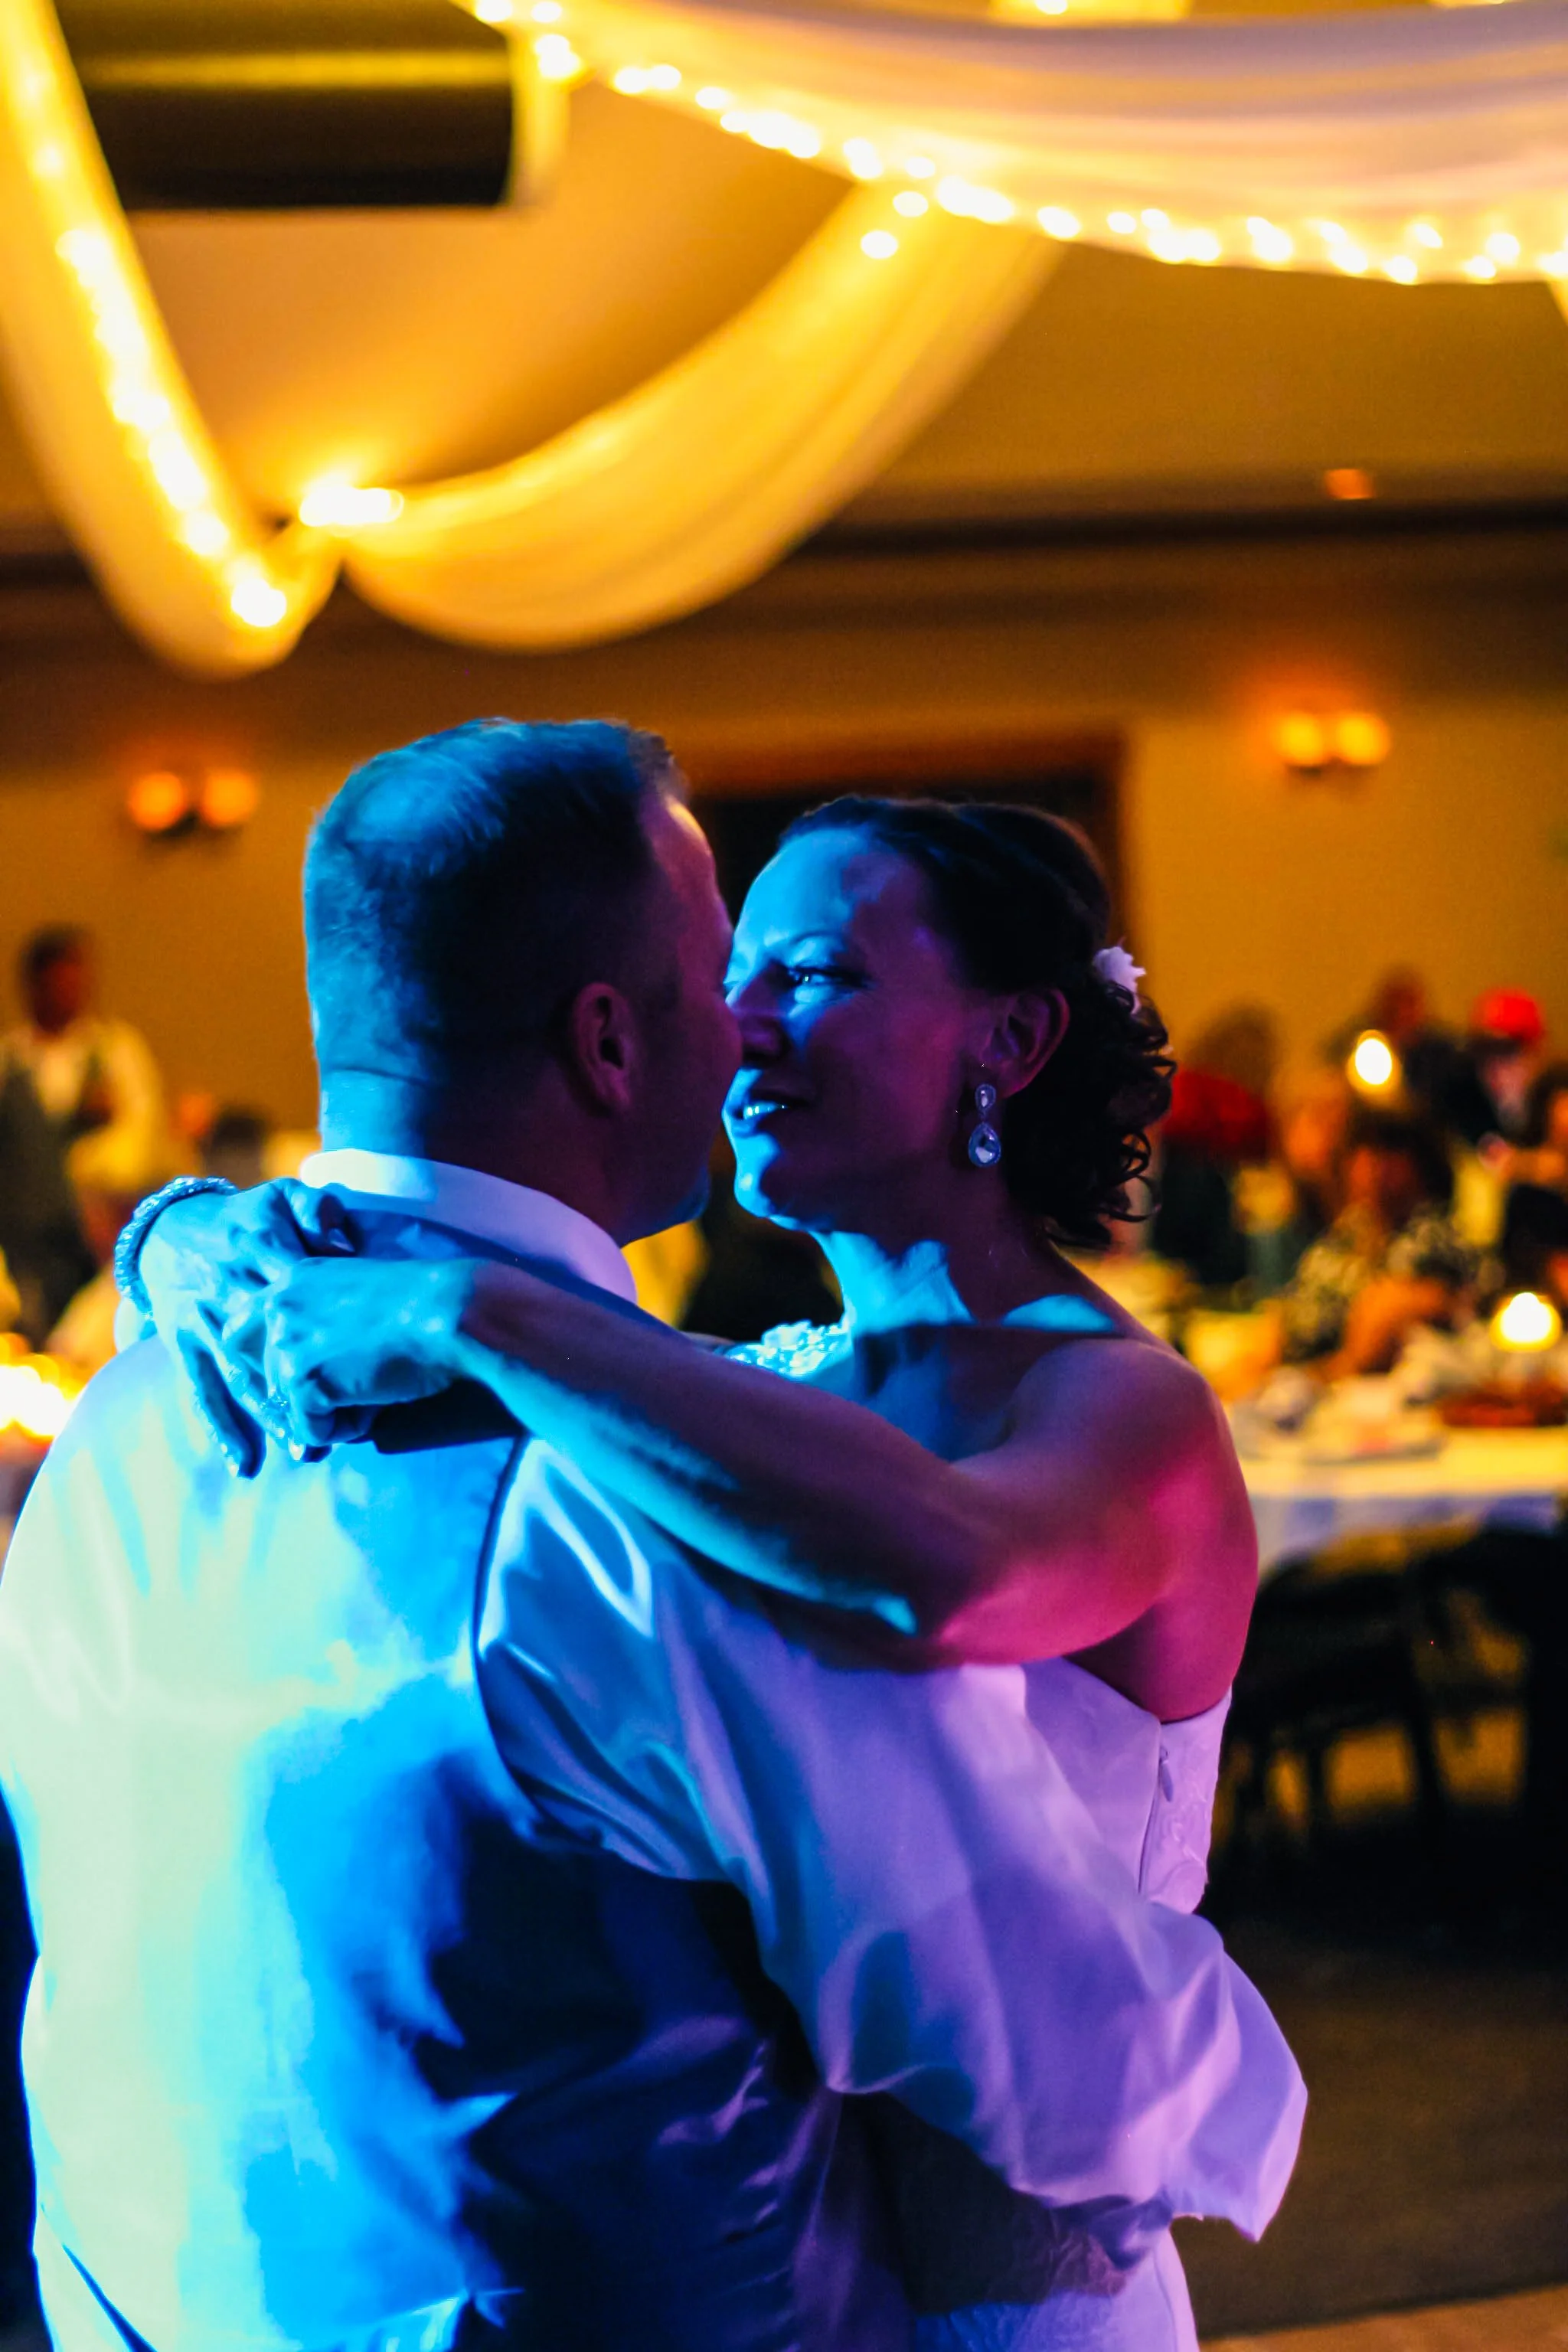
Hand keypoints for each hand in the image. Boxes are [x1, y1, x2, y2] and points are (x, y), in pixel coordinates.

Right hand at [136, 1180, 357, 1474]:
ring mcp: (205, 1325)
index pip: (307, 1295)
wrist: (169, 1230)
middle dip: (309, 1385)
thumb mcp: (282, 1195)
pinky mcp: (183, 1349)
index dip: (340, 1326)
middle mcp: (232, 1292)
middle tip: (350, 1423)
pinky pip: (201, 1393)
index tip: (376, 1358)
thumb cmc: (245, 1217)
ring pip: (243, 1377)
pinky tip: (243, 1463)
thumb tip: (343, 1240)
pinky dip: (220, 1430)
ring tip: (305, 1450)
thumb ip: (318, 1207)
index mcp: (262, 1252)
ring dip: (273, 1416)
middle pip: (276, 1346)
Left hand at [233, 1257, 478, 1455]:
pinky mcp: (302, 1381)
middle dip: (281, 1391)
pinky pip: (310, 1429)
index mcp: (293, 1279)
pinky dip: (344, 1428)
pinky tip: (376, 1406)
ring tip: (373, 1395)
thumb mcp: (358, 1296)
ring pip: (285, 1403)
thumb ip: (324, 1320)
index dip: (263, 1359)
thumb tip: (314, 1369)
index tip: (294, 1377)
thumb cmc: (426, 1303)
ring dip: (327, 1410)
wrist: (450, 1313)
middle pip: (248, 1366)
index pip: (242, 1325)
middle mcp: (279, 1306)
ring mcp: (286, 1343)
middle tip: (323, 1401)